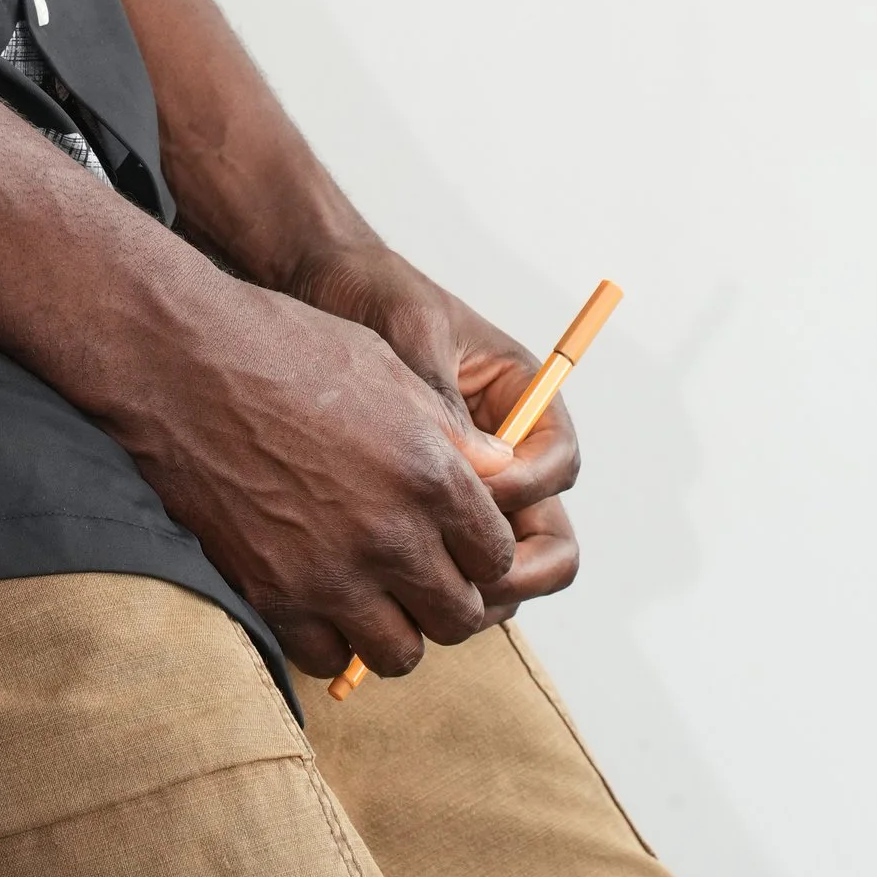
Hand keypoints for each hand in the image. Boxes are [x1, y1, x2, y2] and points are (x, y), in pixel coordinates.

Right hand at [110, 261, 520, 683]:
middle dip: (448, 597)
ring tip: (373, 594)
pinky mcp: (273, 595)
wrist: (180, 361)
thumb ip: (451, 433)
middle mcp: (391, 534)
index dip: (483, 551)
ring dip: (395, 628)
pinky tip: (320, 601)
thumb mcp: (386, 367)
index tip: (458, 541)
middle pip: (459, 616)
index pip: (499, 557)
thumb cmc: (281, 347)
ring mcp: (330, 573)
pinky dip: (331, 640)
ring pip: (401, 654)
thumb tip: (501, 471)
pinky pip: (326, 659)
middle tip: (419, 572)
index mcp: (431, 474)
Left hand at [287, 237, 581, 625]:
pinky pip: (449, 561)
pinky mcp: (427, 508)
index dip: (525, 489)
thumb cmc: (371, 290)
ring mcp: (469, 483)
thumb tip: (470, 467)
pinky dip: (432, 581)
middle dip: (516, 568)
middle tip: (461, 583)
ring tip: (416, 593)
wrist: (318, 283)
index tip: (471, 494)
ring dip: (475, 588)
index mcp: (520, 395)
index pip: (558, 462)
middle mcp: (505, 447)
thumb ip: (440, 395)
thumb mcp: (410, 329)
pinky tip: (383, 585)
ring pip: (502, 562)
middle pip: (545, 534)